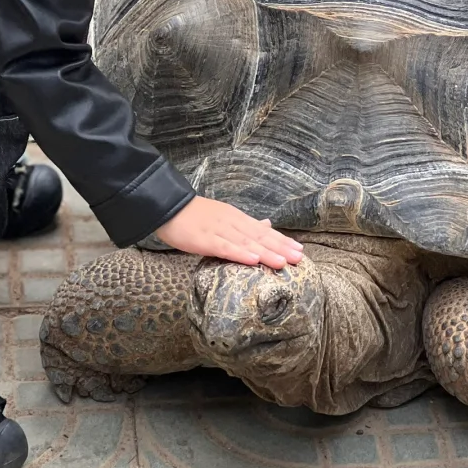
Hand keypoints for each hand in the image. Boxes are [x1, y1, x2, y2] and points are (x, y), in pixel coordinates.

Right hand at [155, 196, 303, 267]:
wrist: (168, 206)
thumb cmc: (195, 215)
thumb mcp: (225, 215)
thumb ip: (246, 223)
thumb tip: (267, 224)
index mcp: (237, 218)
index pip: (263, 231)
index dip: (281, 241)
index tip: (299, 250)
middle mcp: (231, 222)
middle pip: (259, 236)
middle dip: (280, 247)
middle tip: (298, 258)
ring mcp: (218, 230)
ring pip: (246, 242)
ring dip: (266, 252)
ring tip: (283, 261)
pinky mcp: (204, 238)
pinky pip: (224, 247)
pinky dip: (240, 253)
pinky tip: (253, 260)